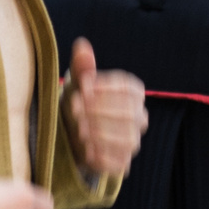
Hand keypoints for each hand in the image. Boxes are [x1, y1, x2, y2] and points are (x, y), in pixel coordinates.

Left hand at [60, 39, 147, 180]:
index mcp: (133, 92)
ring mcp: (133, 141)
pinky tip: (85, 149)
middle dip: (100, 110)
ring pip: (128, 138)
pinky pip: (120, 162)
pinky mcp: (123, 163)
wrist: (69, 133)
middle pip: (130, 113)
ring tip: (78, 129)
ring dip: (100, 132)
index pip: (128, 88)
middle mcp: (139, 116)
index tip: (82, 86)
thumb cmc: (78, 102)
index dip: (105, 87)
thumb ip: (82, 67)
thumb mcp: (76, 84)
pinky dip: (102, 156)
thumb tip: (82, 45)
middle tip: (74, 108)